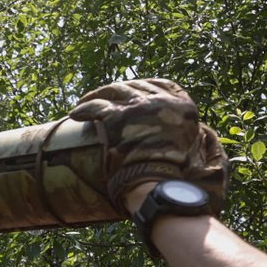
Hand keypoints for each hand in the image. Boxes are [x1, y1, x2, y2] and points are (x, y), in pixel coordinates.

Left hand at [68, 78, 226, 210]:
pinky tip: (76, 113)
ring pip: (113, 91)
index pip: (162, 85)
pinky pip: (95, 107)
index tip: (133, 91)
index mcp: (182, 105)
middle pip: (135, 86)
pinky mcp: (116, 117)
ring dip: (97, 95)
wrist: (159, 182)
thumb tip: (186, 133)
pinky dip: (84, 108)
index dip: (145, 86)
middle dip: (118, 90)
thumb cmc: (174, 173)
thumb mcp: (190, 144)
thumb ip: (182, 131)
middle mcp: (161, 101)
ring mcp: (138, 107)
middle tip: (105, 97)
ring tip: (84, 102)